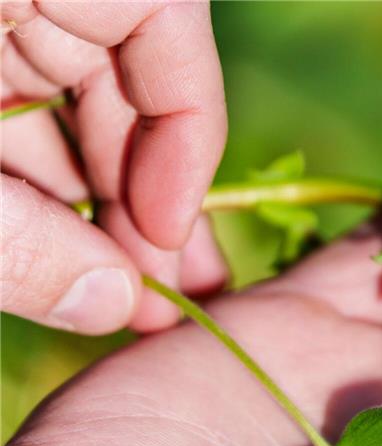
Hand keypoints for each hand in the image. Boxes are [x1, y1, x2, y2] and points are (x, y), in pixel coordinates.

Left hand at [0, 1, 226, 333]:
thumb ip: (13, 239)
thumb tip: (109, 305)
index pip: (161, 10)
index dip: (189, 123)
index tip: (170, 230)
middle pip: (124, 73)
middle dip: (143, 189)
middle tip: (166, 293)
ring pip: (74, 102)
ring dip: (101, 202)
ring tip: (125, 294)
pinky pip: (24, 109)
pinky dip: (44, 186)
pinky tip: (72, 255)